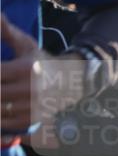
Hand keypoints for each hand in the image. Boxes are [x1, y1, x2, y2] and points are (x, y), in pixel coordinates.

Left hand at [1, 15, 45, 132]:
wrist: (73, 81)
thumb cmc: (43, 61)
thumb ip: (7, 32)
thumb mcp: (27, 45)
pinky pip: (7, 124)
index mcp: (24, 69)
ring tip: (0, 96)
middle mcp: (29, 89)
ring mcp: (32, 107)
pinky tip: (1, 107)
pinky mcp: (34, 120)